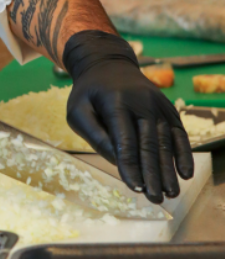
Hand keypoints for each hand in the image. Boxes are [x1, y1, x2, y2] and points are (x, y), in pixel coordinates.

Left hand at [64, 31, 193, 203]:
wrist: (108, 64)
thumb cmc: (88, 93)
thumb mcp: (77, 111)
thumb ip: (94, 135)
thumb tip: (117, 162)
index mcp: (114, 103)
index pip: (125, 141)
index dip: (130, 166)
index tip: (135, 187)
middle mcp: (141, 102)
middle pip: (149, 144)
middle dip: (152, 174)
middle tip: (155, 198)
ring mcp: (158, 104)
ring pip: (165, 141)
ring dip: (169, 169)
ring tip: (170, 192)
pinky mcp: (168, 108)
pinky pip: (178, 133)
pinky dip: (183, 153)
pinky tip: (185, 173)